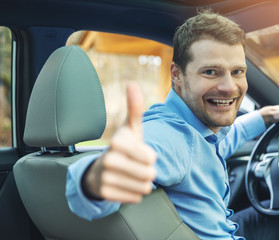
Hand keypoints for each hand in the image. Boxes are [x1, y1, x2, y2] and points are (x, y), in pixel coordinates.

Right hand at [83, 83, 156, 202]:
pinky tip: (125, 184)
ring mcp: (106, 178)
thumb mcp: (130, 128)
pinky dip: (134, 193)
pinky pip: (136, 198)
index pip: (151, 158)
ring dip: (142, 183)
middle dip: (148, 171)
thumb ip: (135, 108)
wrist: (101, 169)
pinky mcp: (106, 194)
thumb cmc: (122, 146)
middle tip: (135, 165)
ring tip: (131, 174)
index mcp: (117, 142)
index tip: (139, 152)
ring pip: (144, 187)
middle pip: (149, 174)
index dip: (150, 157)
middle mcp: (109, 160)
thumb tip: (132, 84)